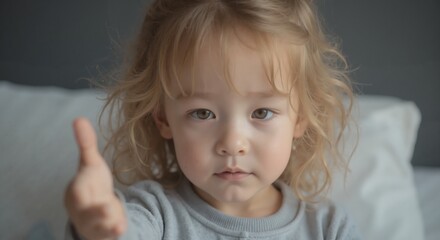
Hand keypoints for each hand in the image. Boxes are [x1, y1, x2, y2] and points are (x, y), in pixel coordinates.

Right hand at [65, 117, 126, 239]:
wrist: (92, 213)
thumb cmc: (91, 186)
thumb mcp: (91, 164)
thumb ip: (86, 145)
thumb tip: (78, 118)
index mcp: (77, 193)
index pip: (78, 191)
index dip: (85, 187)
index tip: (93, 177)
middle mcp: (83, 211)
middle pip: (88, 212)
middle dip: (98, 211)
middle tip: (110, 207)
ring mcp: (94, 225)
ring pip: (99, 227)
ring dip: (108, 225)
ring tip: (119, 225)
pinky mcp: (106, 234)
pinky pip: (109, 235)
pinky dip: (114, 232)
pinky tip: (122, 228)